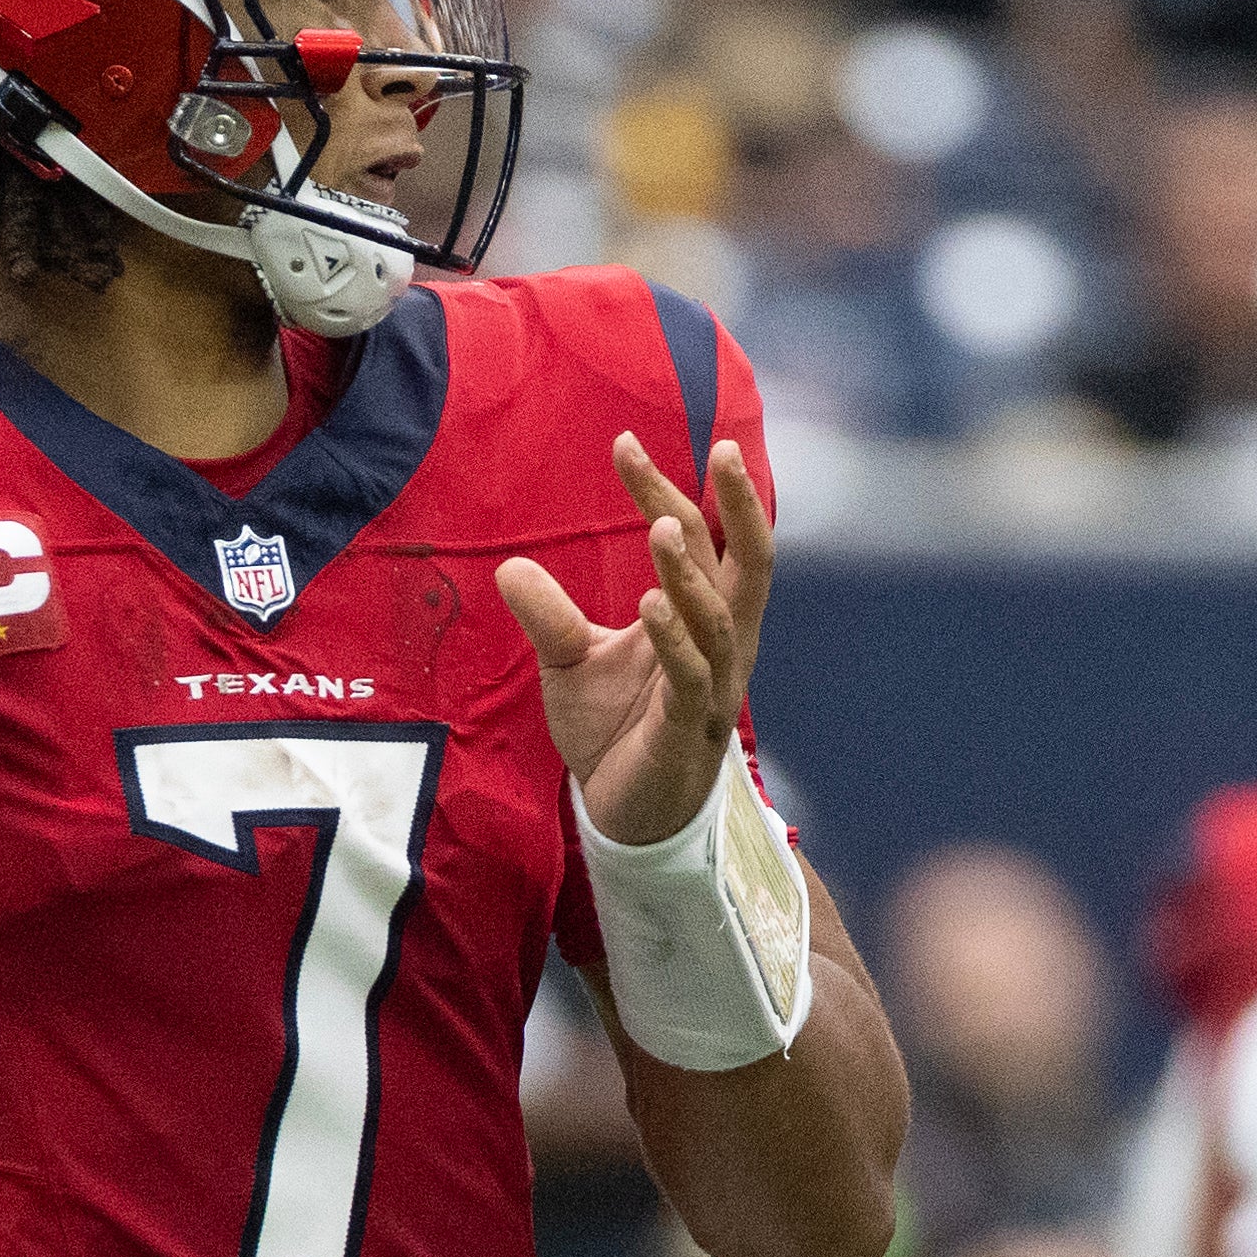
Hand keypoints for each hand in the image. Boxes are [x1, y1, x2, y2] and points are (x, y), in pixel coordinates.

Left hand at [497, 433, 772, 845]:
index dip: (664, 489)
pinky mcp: (690, 728)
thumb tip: (509, 566)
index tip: (623, 441)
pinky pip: (693, 677)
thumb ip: (550, 616)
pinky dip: (674, 638)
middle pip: (747, 563)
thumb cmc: (613, 731)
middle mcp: (722, 643)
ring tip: (661, 526)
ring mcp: (713, 686)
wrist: (623, 816)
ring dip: (690, 571)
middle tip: (720, 447)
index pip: (698, 538)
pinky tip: (650, 603)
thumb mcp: (571, 663)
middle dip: (740, 506)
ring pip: (719, 618)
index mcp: (702, 617)